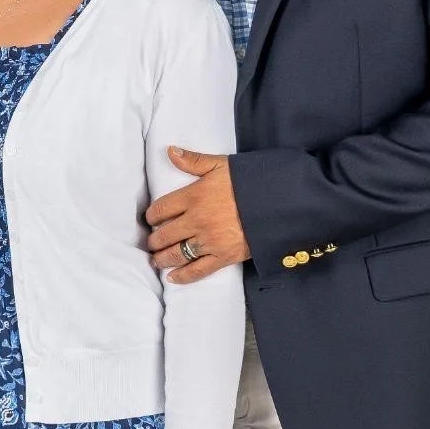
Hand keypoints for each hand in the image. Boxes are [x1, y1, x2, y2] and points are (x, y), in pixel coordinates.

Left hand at [145, 147, 246, 283]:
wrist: (278, 202)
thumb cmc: (250, 181)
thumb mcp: (220, 165)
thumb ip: (194, 161)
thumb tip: (171, 151)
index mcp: (193, 196)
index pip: (161, 209)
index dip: (151, 216)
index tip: (151, 219)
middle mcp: (196, 220)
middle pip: (164, 235)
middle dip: (154, 240)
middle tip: (152, 242)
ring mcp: (209, 241)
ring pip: (176, 254)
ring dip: (162, 258)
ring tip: (157, 260)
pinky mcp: (223, 257)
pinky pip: (198, 270)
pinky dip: (183, 276)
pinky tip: (172, 277)